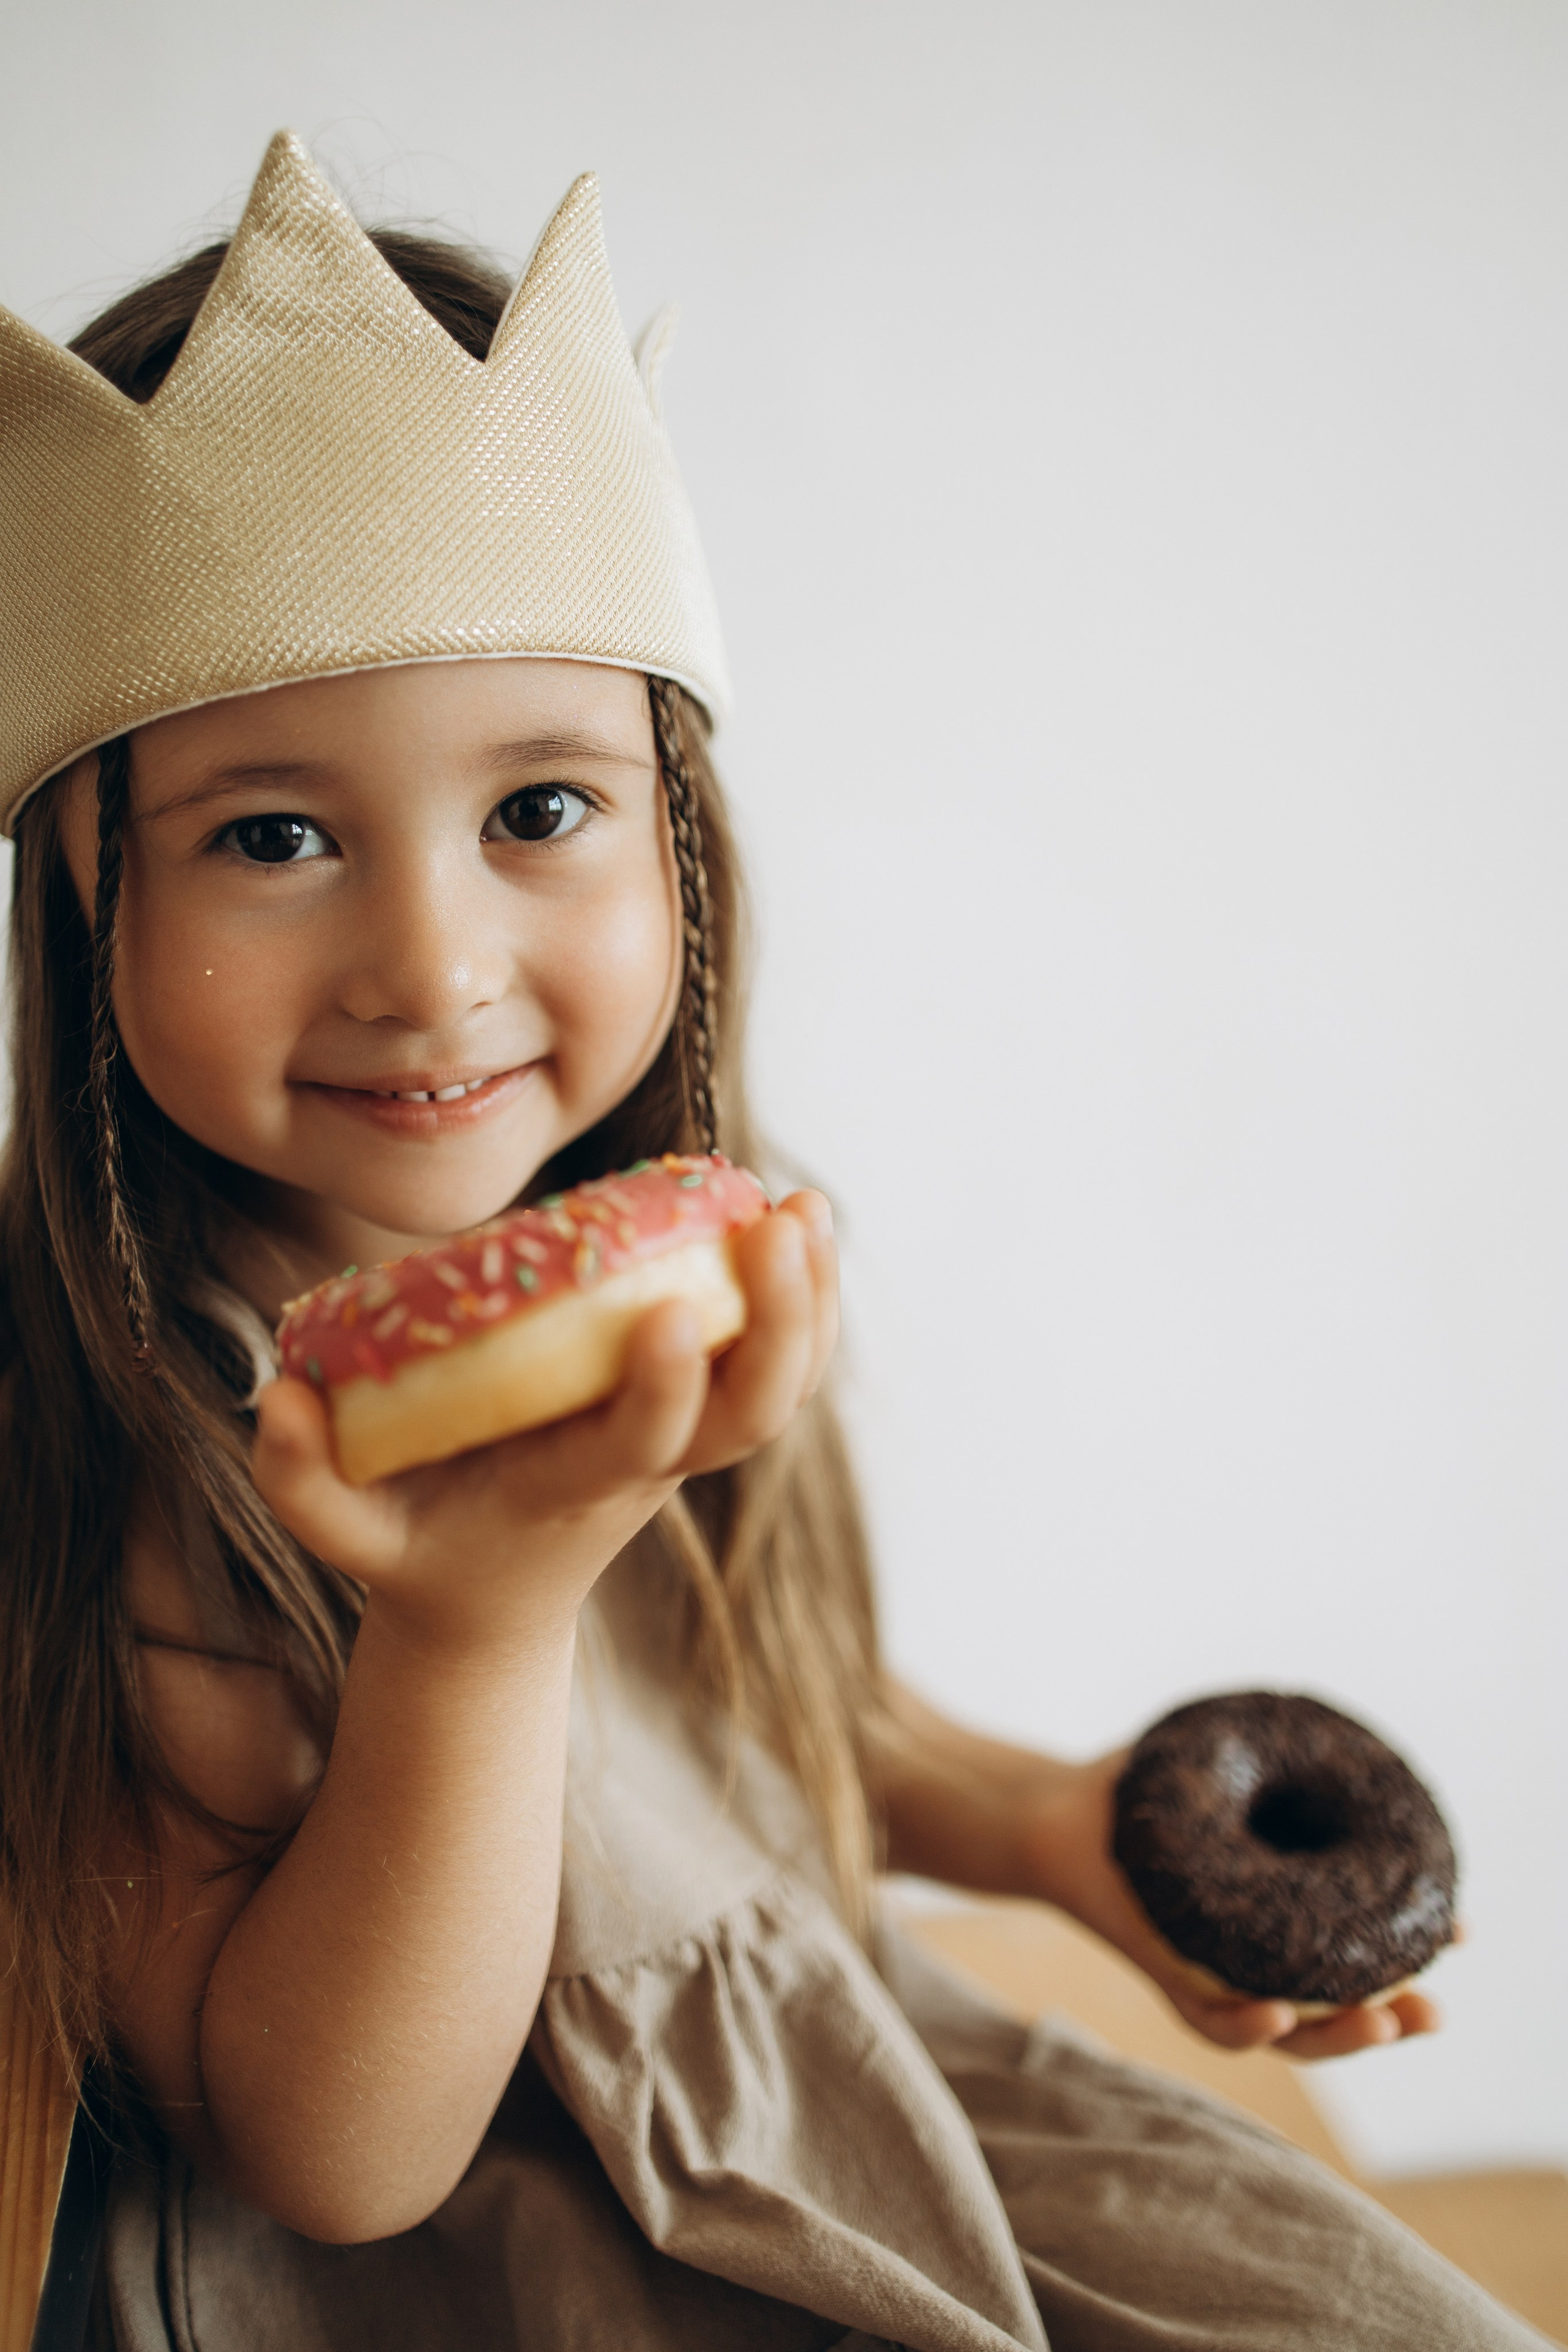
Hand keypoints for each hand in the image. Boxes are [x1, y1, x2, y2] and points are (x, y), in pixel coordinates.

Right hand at [252, 1189, 838, 1649]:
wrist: (490, 1604)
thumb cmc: (417, 1550)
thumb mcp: (346, 1533)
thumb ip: (300, 1479)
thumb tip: (279, 1396)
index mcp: (570, 1491)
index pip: (637, 1444)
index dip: (666, 1386)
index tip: (673, 1310)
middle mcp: (646, 1469)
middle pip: (749, 1416)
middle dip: (778, 1327)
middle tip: (780, 1231)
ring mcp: (681, 1444)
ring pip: (777, 1390)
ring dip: (807, 1305)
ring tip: (808, 1209)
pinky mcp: (693, 1412)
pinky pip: (768, 1364)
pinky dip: (798, 1303)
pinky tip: (799, 1226)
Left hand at [1020, 1751, 1444, 2060]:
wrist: (1046, 1810)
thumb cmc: (1137, 1796)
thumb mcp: (1221, 1777)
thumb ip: (1278, 1777)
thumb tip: (1344, 1754)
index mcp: (1269, 1923)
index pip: (1352, 1955)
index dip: (1407, 1955)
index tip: (1460, 1932)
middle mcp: (1242, 1960)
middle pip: (1329, 2013)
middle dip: (1388, 2019)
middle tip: (1434, 2011)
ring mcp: (1199, 1970)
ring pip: (1279, 2029)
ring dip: (1333, 2033)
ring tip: (1382, 2018)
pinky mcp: (1152, 1964)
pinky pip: (1203, 2012)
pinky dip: (1243, 2021)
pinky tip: (1277, 2012)